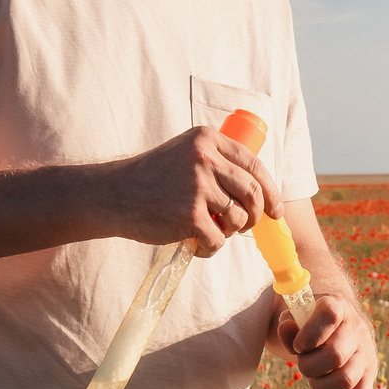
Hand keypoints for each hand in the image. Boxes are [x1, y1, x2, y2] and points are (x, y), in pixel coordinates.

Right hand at [103, 123, 276, 255]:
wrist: (112, 195)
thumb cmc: (150, 179)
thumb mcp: (183, 154)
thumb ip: (215, 162)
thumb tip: (257, 190)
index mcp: (207, 140)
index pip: (254, 165)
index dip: (270, 191)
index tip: (275, 210)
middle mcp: (204, 158)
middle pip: (252, 193)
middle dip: (255, 216)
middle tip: (246, 227)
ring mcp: (197, 186)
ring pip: (237, 218)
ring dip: (229, 232)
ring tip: (209, 231)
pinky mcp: (190, 214)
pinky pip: (218, 239)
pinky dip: (210, 248)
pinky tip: (195, 244)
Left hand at [274, 294, 377, 388]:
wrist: (337, 327)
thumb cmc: (310, 324)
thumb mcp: (296, 318)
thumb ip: (288, 325)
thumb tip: (286, 328)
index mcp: (338, 307)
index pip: (330, 315)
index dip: (309, 334)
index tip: (299, 344)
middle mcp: (357, 329)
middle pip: (335, 356)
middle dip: (309, 367)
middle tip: (303, 364)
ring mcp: (367, 354)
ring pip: (346, 380)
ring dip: (320, 386)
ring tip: (314, 378)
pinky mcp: (370, 376)